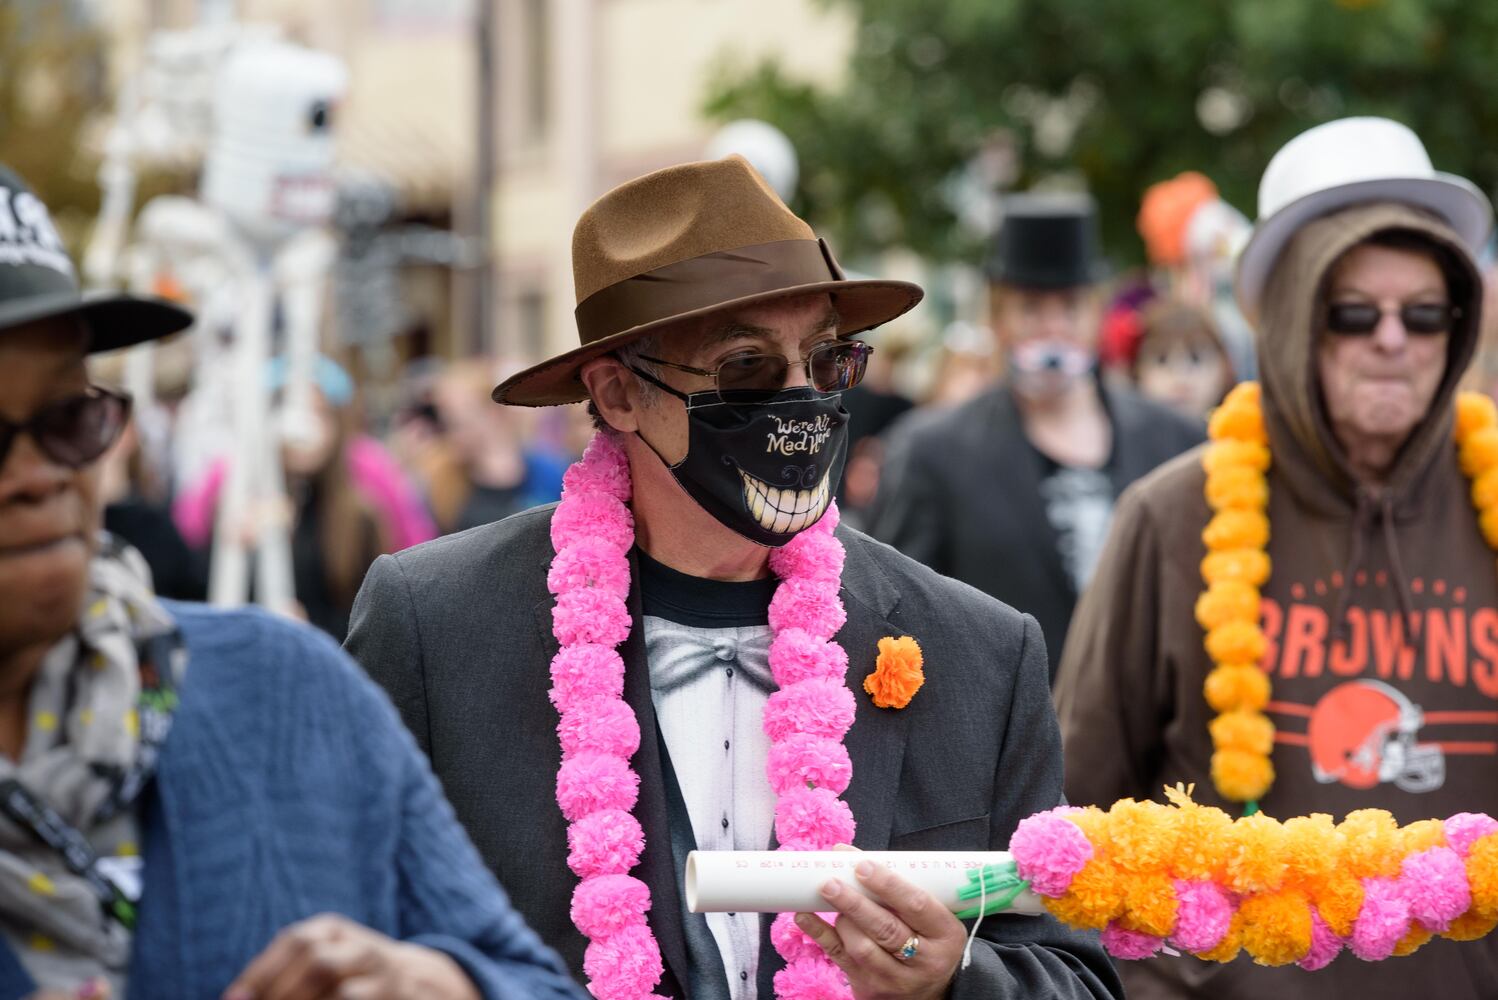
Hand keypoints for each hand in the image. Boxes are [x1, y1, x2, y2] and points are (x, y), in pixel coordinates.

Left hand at [222, 914, 479, 999]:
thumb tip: (237, 998)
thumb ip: (282, 974)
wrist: (411, 984)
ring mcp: (382, 975)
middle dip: (280, 994)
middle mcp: (361, 947)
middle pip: (317, 961)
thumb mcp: (319, 960)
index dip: (262, 972)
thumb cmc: (344, 978)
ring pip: (340, 992)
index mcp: (335, 930)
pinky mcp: (390, 998)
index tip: (234, 999)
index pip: (296, 941)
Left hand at [795, 860, 965, 999]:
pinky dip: (819, 933)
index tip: (863, 865)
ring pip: (862, 947)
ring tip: (830, 896)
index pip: (917, 905)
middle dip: (855, 903)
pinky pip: (839, 957)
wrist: (930, 991)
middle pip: (886, 929)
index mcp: (945, 935)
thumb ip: (899, 889)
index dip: (889, 884)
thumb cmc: (927, 939)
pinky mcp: (870, 988)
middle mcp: (924, 960)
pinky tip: (804, 915)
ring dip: (842, 918)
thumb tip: (847, 854)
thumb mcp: (931, 916)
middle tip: (831, 882)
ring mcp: (895, 978)